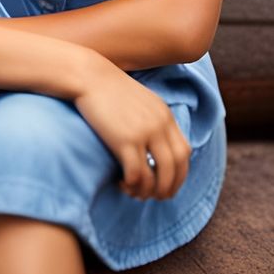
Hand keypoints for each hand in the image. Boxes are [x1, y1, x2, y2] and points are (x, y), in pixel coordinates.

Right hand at [71, 54, 191, 201]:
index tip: (169, 183)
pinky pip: (136, 174)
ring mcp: (143, 133)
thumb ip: (152, 118)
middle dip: (169, 188)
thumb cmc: (108, 89)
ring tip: (136, 194)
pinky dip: (132, 185)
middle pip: (175, 166)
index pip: (185, 152)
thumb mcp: (139, 99)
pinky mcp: (124, 140)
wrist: (88, 76)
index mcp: (165, 115)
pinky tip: (122, 184)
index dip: (180, 173)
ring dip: (149, 191)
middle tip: (157, 198)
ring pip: (157, 175)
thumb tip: (154, 144)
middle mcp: (159, 125)